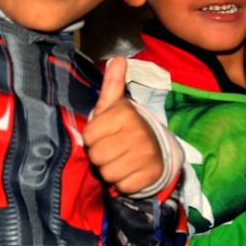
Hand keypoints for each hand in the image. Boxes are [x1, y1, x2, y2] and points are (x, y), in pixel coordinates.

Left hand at [84, 57, 163, 194]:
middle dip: (100, 156)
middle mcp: (137, 132)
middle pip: (96, 157)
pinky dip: (123, 182)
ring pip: (108, 173)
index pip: (89, 136)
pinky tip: (130, 171)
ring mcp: (146, 155)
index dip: (93, 138)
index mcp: (125, 113)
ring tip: (121, 160)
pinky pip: (122, 186)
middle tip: (113, 149)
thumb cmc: (126, 127)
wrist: (156, 149)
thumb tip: (118, 58)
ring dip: (110, 170)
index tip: (105, 134)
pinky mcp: (150, 175)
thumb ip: (112, 85)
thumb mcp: (115, 106)